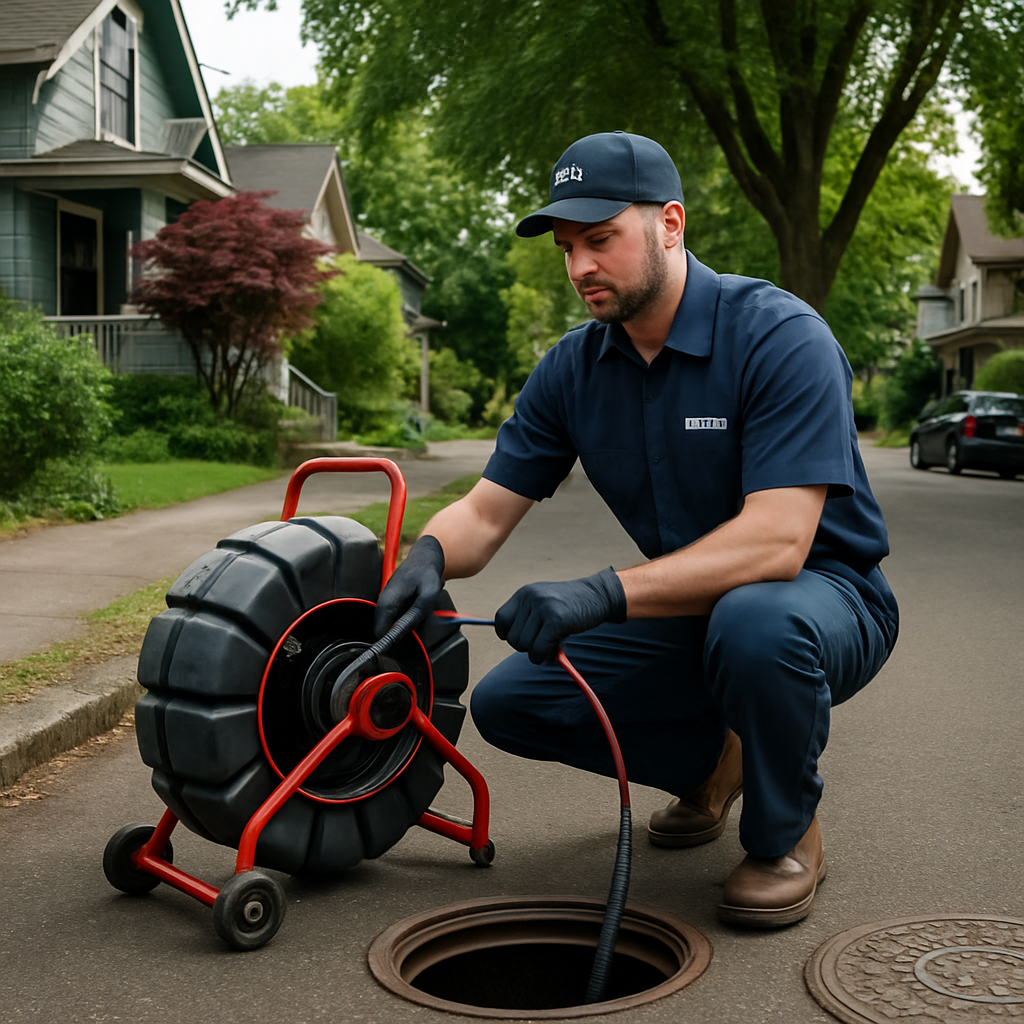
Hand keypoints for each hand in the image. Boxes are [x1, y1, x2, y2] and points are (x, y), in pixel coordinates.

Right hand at [373, 535, 445, 637]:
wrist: (425, 557)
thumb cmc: (426, 573)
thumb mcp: (428, 595)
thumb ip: (416, 615)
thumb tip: (404, 632)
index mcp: (387, 603)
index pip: (380, 633)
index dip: (392, 641)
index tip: (407, 642)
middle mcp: (382, 603)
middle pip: (386, 631)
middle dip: (402, 633)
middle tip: (419, 623)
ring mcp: (386, 603)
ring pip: (392, 625)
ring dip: (406, 625)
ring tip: (419, 611)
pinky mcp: (391, 603)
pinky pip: (397, 618)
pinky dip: (408, 618)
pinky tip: (417, 608)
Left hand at [494, 567, 626, 663]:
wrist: (599, 595)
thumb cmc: (571, 604)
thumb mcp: (544, 602)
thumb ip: (527, 618)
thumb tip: (511, 640)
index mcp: (524, 593)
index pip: (500, 620)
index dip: (509, 634)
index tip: (526, 638)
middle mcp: (530, 598)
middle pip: (512, 638)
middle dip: (527, 647)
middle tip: (545, 643)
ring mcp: (543, 608)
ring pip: (524, 646)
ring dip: (538, 653)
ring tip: (553, 645)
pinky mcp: (556, 620)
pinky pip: (539, 649)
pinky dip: (545, 656)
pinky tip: (557, 649)